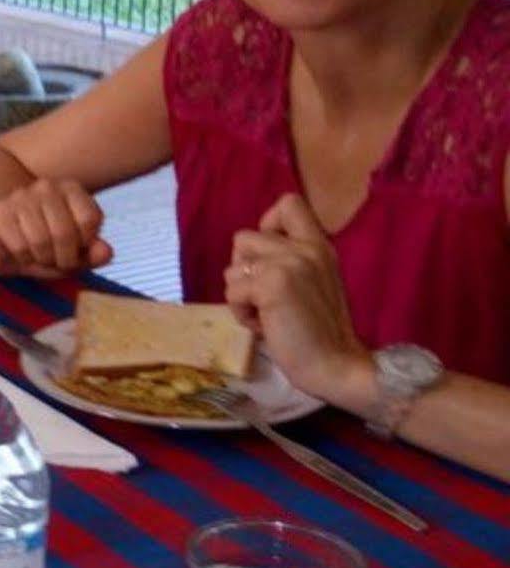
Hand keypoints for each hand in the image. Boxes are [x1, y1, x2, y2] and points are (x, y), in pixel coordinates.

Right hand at [0, 178, 111, 277]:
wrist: (0, 235)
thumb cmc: (44, 244)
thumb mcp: (74, 252)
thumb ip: (93, 253)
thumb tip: (106, 253)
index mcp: (70, 188)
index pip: (90, 219)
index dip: (86, 244)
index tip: (77, 249)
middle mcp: (46, 187)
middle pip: (65, 232)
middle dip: (64, 259)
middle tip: (59, 263)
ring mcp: (20, 198)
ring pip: (41, 241)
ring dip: (43, 260)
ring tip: (40, 258)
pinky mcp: (0, 214)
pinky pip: (20, 247)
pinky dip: (24, 260)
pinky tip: (22, 255)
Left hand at [224, 193, 369, 400]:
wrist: (335, 363)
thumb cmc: (319, 330)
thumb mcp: (311, 282)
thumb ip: (290, 260)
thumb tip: (250, 256)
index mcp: (318, 245)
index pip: (287, 203)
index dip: (266, 224)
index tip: (268, 258)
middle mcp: (306, 247)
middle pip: (243, 238)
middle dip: (243, 270)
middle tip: (263, 297)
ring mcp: (289, 264)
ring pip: (232, 267)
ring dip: (240, 295)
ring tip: (265, 313)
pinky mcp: (272, 285)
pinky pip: (232, 292)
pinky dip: (240, 313)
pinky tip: (263, 326)